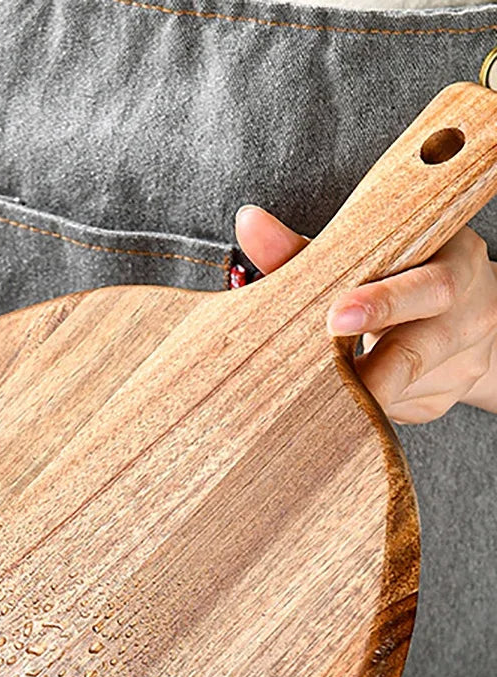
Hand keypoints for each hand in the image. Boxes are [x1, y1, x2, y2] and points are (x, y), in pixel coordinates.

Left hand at [235, 204, 496, 422]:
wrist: (465, 313)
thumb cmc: (405, 274)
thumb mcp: (372, 252)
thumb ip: (310, 246)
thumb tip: (250, 224)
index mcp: (455, 264)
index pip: (429, 286)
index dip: (383, 303)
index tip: (336, 318)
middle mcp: (468, 316)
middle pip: (418, 351)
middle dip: (368, 372)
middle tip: (323, 382)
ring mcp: (461, 365)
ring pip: (398, 390)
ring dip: (352, 393)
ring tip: (314, 392)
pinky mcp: (441, 401)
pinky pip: (393, 410)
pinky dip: (359, 407)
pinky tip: (340, 398)